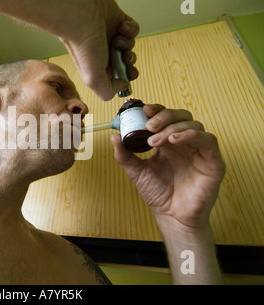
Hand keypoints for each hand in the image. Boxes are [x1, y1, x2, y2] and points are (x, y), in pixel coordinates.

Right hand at [57, 0, 139, 100]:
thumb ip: (107, 90)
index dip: (124, 78)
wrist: (81, 13)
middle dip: (129, 62)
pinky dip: (130, 29)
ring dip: (127, 44)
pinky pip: (133, 28)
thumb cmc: (83, 45)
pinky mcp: (117, 21)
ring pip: (130, 45)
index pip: (115, 78)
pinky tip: (120, 27)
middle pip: (125, 62)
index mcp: (96, 68)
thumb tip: (122, 84)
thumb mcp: (93, 79)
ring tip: (116, 40)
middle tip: (124, 58)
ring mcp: (110, 36)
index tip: (127, 76)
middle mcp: (102, 53)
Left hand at [110, 104, 225, 233]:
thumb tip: (114, 137)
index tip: (144, 110)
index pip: (166, 117)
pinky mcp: (212, 161)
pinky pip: (208, 140)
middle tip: (149, 126)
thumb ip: (124, 155)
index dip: (157, 110)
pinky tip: (175, 140)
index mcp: (168, 142)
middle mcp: (185, 143)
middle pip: (181, 116)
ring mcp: (199, 151)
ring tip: (156, 140)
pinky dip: (191, 135)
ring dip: (173, 128)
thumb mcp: (136, 171)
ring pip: (194, 125)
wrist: (171, 216)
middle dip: (164, 116)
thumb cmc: (158, 194)